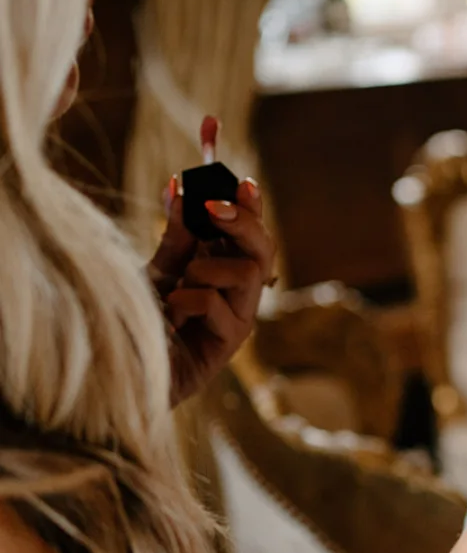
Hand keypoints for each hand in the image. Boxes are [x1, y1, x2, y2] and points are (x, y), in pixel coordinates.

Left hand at [148, 177, 276, 404]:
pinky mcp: (226, 346)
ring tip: (176, 287)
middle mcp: (235, 296)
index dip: (251, 208)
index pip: (249, 235)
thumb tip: (181, 188)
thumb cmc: (135, 325)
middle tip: (213, 205)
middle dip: (243, 221)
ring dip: (206, 268)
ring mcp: (235, 321)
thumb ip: (176, 237)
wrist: (116, 371)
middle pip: (264, 250)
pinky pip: (219, 305)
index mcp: (220, 272)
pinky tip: (170, 318)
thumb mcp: (153, 271)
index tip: (241, 181)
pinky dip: (189, 301)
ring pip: (249, 273)